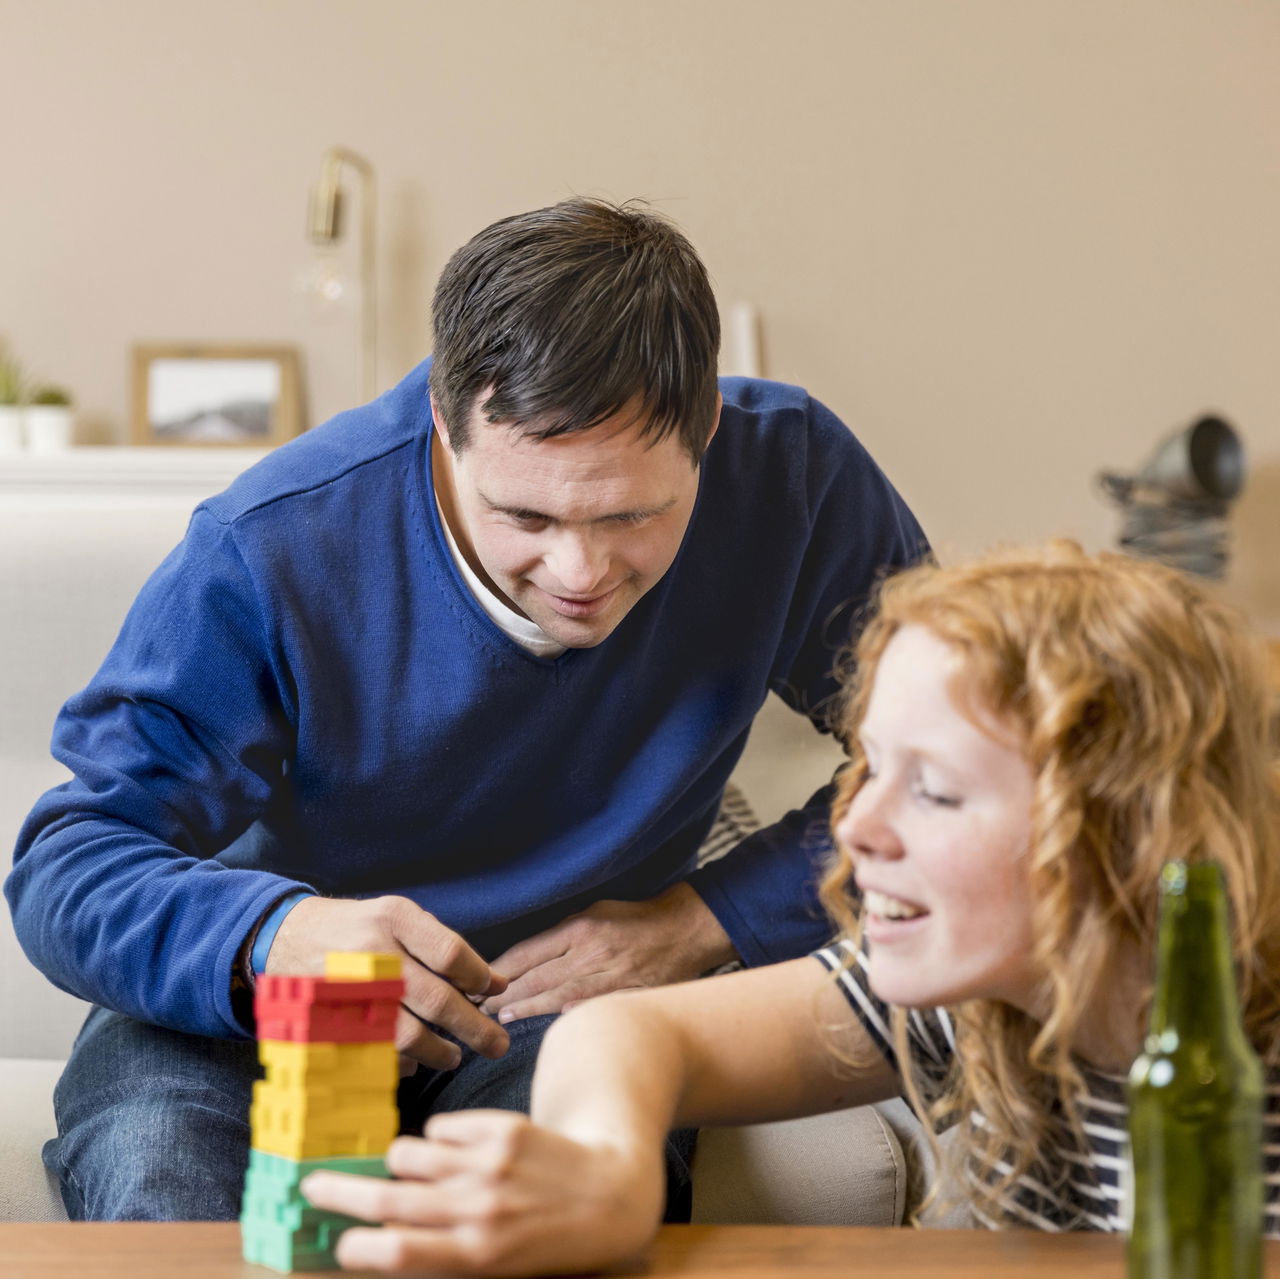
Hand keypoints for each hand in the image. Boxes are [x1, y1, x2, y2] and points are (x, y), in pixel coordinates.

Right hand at [266, 896, 508, 1069]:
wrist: (283, 935)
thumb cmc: (357, 928)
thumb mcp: (396, 916)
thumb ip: (442, 946)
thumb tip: (495, 983)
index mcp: (393, 918)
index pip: (451, 954)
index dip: (480, 978)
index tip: (495, 991)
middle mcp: (372, 953)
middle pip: (437, 1000)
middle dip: (475, 1028)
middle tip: (498, 1044)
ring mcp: (350, 990)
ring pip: (408, 1035)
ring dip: (440, 1052)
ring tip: (455, 1057)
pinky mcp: (331, 1021)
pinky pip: (376, 1052)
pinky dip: (400, 1063)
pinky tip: (414, 1062)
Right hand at [300, 1110, 663, 1275]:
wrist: (612, 1195)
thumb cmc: (548, 1242)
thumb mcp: (498, 1267)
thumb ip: (443, 1253)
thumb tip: (381, 1241)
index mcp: (476, 1256)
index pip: (392, 1254)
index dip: (354, 1249)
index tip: (338, 1244)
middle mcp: (479, 1209)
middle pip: (386, 1200)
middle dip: (339, 1192)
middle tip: (311, 1184)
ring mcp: (490, 1164)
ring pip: (408, 1152)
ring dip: (399, 1161)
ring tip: (412, 1168)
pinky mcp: (503, 1128)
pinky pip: (442, 1127)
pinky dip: (439, 1137)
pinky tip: (463, 1150)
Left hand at [480, 882, 736, 1022]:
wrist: (686, 929)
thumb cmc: (636, 917)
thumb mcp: (595, 910)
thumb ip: (562, 933)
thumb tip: (525, 957)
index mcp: (579, 928)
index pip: (527, 953)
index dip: (498, 971)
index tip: (476, 983)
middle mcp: (590, 954)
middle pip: (536, 979)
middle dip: (503, 994)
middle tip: (476, 1007)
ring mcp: (609, 978)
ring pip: (557, 999)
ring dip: (526, 1009)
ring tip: (501, 1018)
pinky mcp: (626, 996)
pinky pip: (590, 1010)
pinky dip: (565, 1018)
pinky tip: (547, 1027)